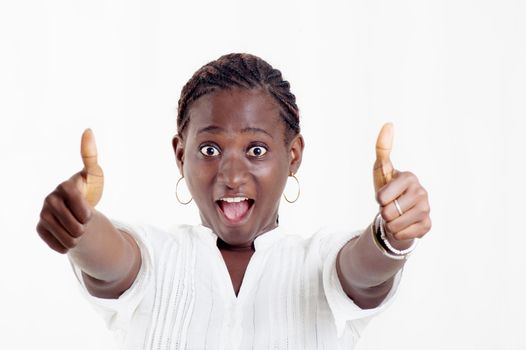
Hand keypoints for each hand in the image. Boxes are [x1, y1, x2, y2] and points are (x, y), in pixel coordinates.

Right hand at [36, 129, 104, 252]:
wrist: (80, 211)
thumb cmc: (89, 190)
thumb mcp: (94, 174)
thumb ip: (90, 156)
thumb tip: (88, 130)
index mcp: (64, 186)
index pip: (81, 206)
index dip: (88, 212)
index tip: (90, 211)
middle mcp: (49, 199)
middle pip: (75, 225)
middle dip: (85, 226)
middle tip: (83, 219)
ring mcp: (43, 214)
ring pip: (68, 237)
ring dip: (78, 237)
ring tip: (78, 227)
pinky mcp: (40, 228)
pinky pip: (58, 245)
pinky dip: (67, 245)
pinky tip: (68, 235)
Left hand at [373, 123, 430, 241]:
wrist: (397, 213)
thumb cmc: (388, 189)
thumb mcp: (381, 170)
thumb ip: (382, 148)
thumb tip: (389, 123)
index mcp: (409, 177)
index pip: (382, 197)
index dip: (379, 199)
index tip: (386, 194)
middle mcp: (421, 192)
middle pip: (387, 212)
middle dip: (384, 212)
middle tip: (391, 207)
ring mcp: (426, 209)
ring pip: (394, 225)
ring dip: (389, 224)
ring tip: (396, 215)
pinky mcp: (427, 226)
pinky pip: (402, 235)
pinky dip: (398, 233)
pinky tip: (404, 224)